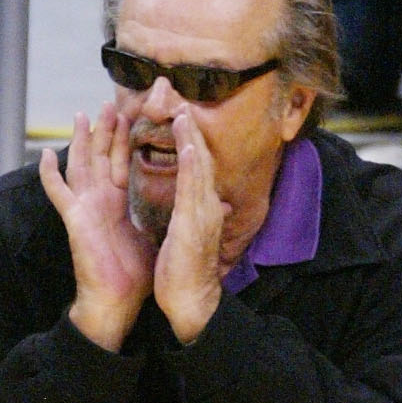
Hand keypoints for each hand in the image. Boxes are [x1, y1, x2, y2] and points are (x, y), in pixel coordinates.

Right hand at [40, 106, 154, 351]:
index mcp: (117, 206)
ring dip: (81, 142)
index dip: (124, 143)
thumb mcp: (150, 237)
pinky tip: (44, 155)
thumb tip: (179, 210)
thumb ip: (155, 218)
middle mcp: (100, 203)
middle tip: (110, 104)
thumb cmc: (133, 276)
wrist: (119, 302)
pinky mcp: (76, 221)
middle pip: (100, 159)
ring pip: (81, 167)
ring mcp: (86, 210)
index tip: (131, 118)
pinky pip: (59, 194)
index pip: (120, 165)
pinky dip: (50, 175)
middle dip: (105, 132)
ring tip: (81, 115)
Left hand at [152, 108, 226, 343]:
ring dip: (192, 140)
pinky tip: (190, 148)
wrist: (192, 302)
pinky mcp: (193, 226)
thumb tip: (220, 204)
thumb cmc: (188, 272)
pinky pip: (193, 192)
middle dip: (192, 131)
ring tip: (184, 112)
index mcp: (204, 208)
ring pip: (199, 170)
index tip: (182, 114)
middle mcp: (208, 207)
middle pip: (202, 160)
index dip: (192, 140)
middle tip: (181, 100)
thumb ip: (204, 216)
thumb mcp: (196, 237)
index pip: (199, 166)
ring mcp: (203, 216)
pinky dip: (193, 168)